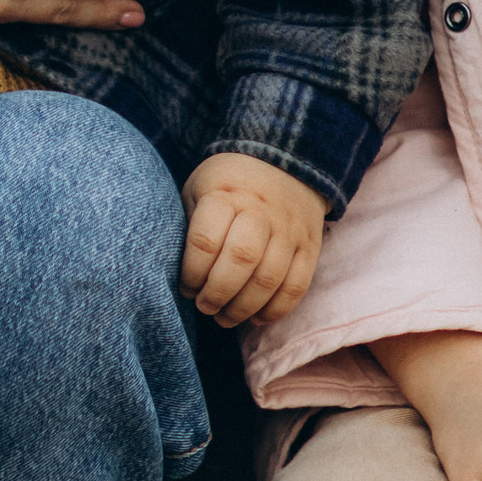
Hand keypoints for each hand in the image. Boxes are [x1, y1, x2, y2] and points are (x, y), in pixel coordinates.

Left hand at [179, 155, 324, 326]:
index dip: (192, 272)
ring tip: (225, 317)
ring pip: (270, 278)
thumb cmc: (227, 185)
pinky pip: (296, 286)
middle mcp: (261, 210)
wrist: (284, 163)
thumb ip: (188, 226)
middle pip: (241, 259)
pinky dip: (275, 310)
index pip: (206, 240)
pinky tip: (255, 316)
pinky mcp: (310, 246)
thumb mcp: (199, 189)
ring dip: (244, 308)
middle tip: (205, 306)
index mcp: (226, 194)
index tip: (186, 286)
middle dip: (218, 293)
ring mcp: (289, 229)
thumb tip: (171, 274)